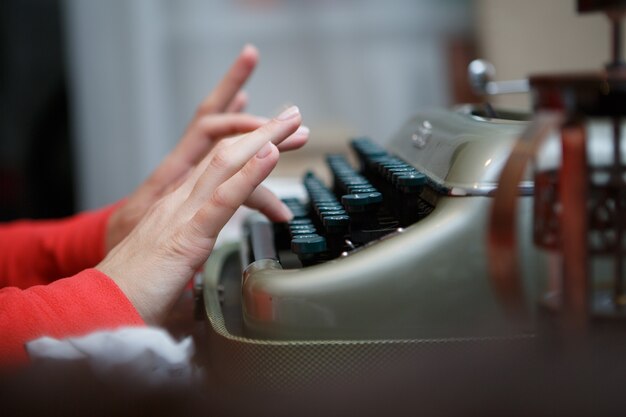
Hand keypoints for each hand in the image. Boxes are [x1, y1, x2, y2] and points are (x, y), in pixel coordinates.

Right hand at [98, 106, 301, 323]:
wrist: (98, 309)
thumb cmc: (132, 293)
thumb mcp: (167, 267)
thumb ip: (184, 261)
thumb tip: (198, 281)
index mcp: (175, 207)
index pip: (216, 167)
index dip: (246, 148)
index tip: (273, 138)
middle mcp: (178, 202)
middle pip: (224, 155)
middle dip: (263, 134)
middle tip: (294, 118)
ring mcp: (181, 214)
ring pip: (226, 164)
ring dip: (264, 140)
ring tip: (292, 124)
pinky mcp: (187, 235)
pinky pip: (222, 198)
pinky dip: (249, 174)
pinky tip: (270, 155)